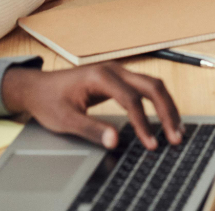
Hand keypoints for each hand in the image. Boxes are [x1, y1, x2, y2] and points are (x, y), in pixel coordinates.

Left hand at [1, 62, 182, 149]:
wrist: (39, 87)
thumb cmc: (50, 101)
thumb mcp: (66, 120)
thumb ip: (92, 129)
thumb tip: (115, 141)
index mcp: (101, 76)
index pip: (131, 99)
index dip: (143, 123)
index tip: (151, 144)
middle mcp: (114, 69)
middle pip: (151, 86)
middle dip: (166, 111)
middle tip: (176, 136)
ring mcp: (118, 71)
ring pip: (152, 84)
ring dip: (166, 106)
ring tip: (176, 129)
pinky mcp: (119, 78)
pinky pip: (145, 88)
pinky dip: (157, 103)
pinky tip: (164, 118)